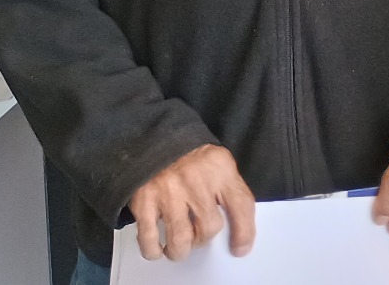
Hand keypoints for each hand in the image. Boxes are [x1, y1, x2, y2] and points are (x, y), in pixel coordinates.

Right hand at [127, 144, 255, 260]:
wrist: (153, 137)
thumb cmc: (190, 156)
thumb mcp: (218, 163)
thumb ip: (227, 189)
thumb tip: (236, 227)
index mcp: (220, 169)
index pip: (241, 205)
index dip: (244, 232)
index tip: (240, 248)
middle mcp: (196, 181)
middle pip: (210, 226)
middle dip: (204, 239)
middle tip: (198, 238)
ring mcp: (169, 191)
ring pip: (181, 237)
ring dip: (181, 250)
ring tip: (179, 249)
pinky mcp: (144, 200)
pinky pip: (149, 237)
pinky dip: (153, 250)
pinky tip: (157, 249)